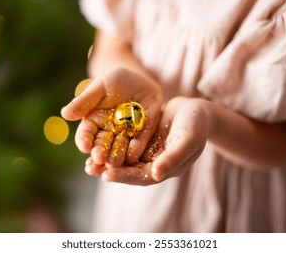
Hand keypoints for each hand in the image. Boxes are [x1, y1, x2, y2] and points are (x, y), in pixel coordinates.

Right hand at [61, 67, 162, 165]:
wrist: (139, 79)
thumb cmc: (115, 81)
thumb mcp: (99, 88)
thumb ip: (84, 101)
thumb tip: (64, 114)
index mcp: (93, 122)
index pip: (86, 134)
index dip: (84, 140)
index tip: (84, 146)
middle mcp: (108, 132)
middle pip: (102, 145)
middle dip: (100, 152)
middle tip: (99, 158)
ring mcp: (126, 134)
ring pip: (120, 148)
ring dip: (117, 156)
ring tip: (115, 163)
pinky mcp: (143, 133)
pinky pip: (139, 142)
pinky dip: (136, 148)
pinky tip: (133, 155)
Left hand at [85, 97, 210, 184]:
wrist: (197, 108)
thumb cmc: (197, 123)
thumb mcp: (188, 139)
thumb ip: (174, 157)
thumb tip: (155, 175)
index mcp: (167, 168)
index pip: (143, 177)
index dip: (125, 177)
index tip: (106, 175)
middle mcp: (156, 163)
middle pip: (130, 171)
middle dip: (110, 170)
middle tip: (90, 168)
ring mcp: (149, 152)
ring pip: (125, 159)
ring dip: (108, 159)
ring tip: (88, 160)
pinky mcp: (143, 140)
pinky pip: (125, 144)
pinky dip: (112, 145)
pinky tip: (98, 141)